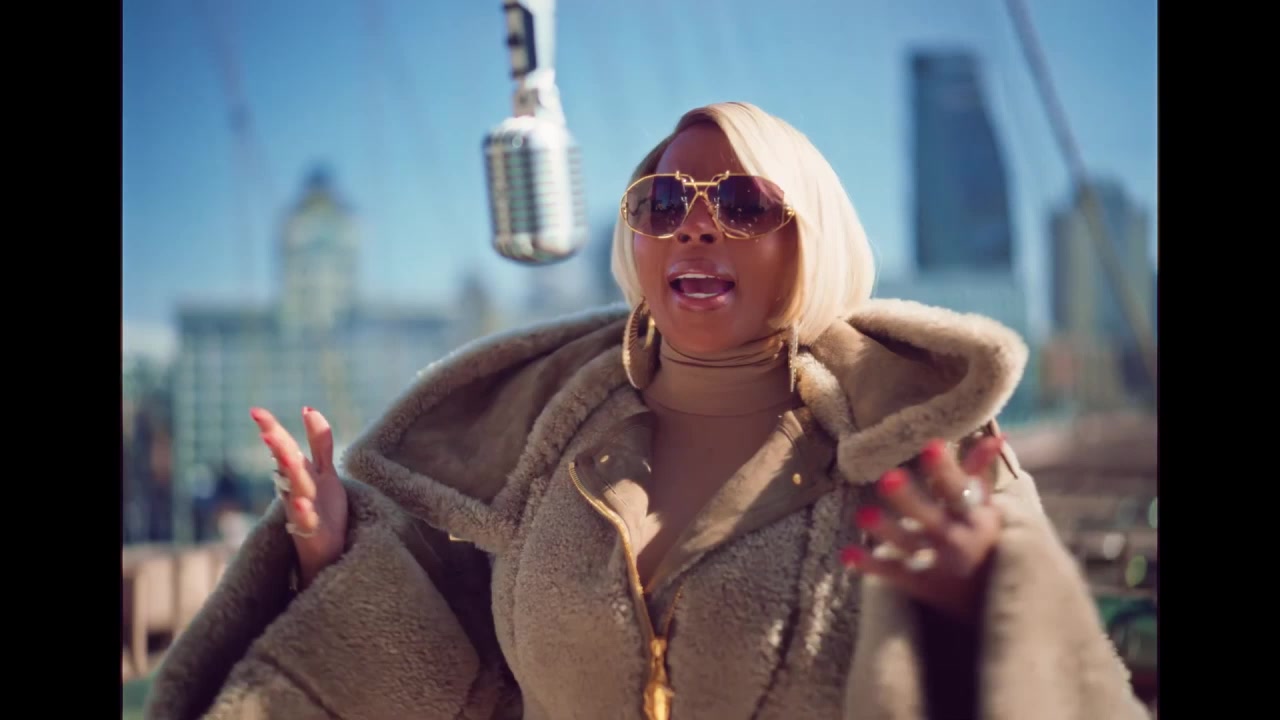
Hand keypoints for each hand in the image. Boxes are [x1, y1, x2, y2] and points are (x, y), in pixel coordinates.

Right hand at [251, 406, 348, 589]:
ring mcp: (301, 511)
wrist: (326, 552)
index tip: (256, 410)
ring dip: (290, 473)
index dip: (272, 429)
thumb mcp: (325, 473)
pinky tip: (300, 503)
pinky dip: (302, 512)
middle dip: (278, 447)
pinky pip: (305, 521)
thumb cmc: (323, 510)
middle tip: (266, 430)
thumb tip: (307, 409)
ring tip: (285, 455)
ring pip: (295, 489)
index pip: (283, 448)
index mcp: (298, 474)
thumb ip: (319, 444)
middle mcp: (295, 490)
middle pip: (287, 465)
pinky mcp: (311, 532)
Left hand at [840, 435, 1005, 622]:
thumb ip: (979, 474)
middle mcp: (957, 539)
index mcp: (976, 516)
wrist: (998, 600)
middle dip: (910, 499)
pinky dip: (869, 565)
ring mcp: (938, 564)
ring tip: (862, 514)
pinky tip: (846, 552)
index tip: (931, 445)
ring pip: (908, 544)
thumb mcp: (986, 510)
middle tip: (888, 478)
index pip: (959, 490)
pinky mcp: (920, 584)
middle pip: (930, 517)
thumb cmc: (985, 541)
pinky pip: (893, 573)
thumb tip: (995, 436)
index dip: (945, 469)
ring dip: (885, 530)